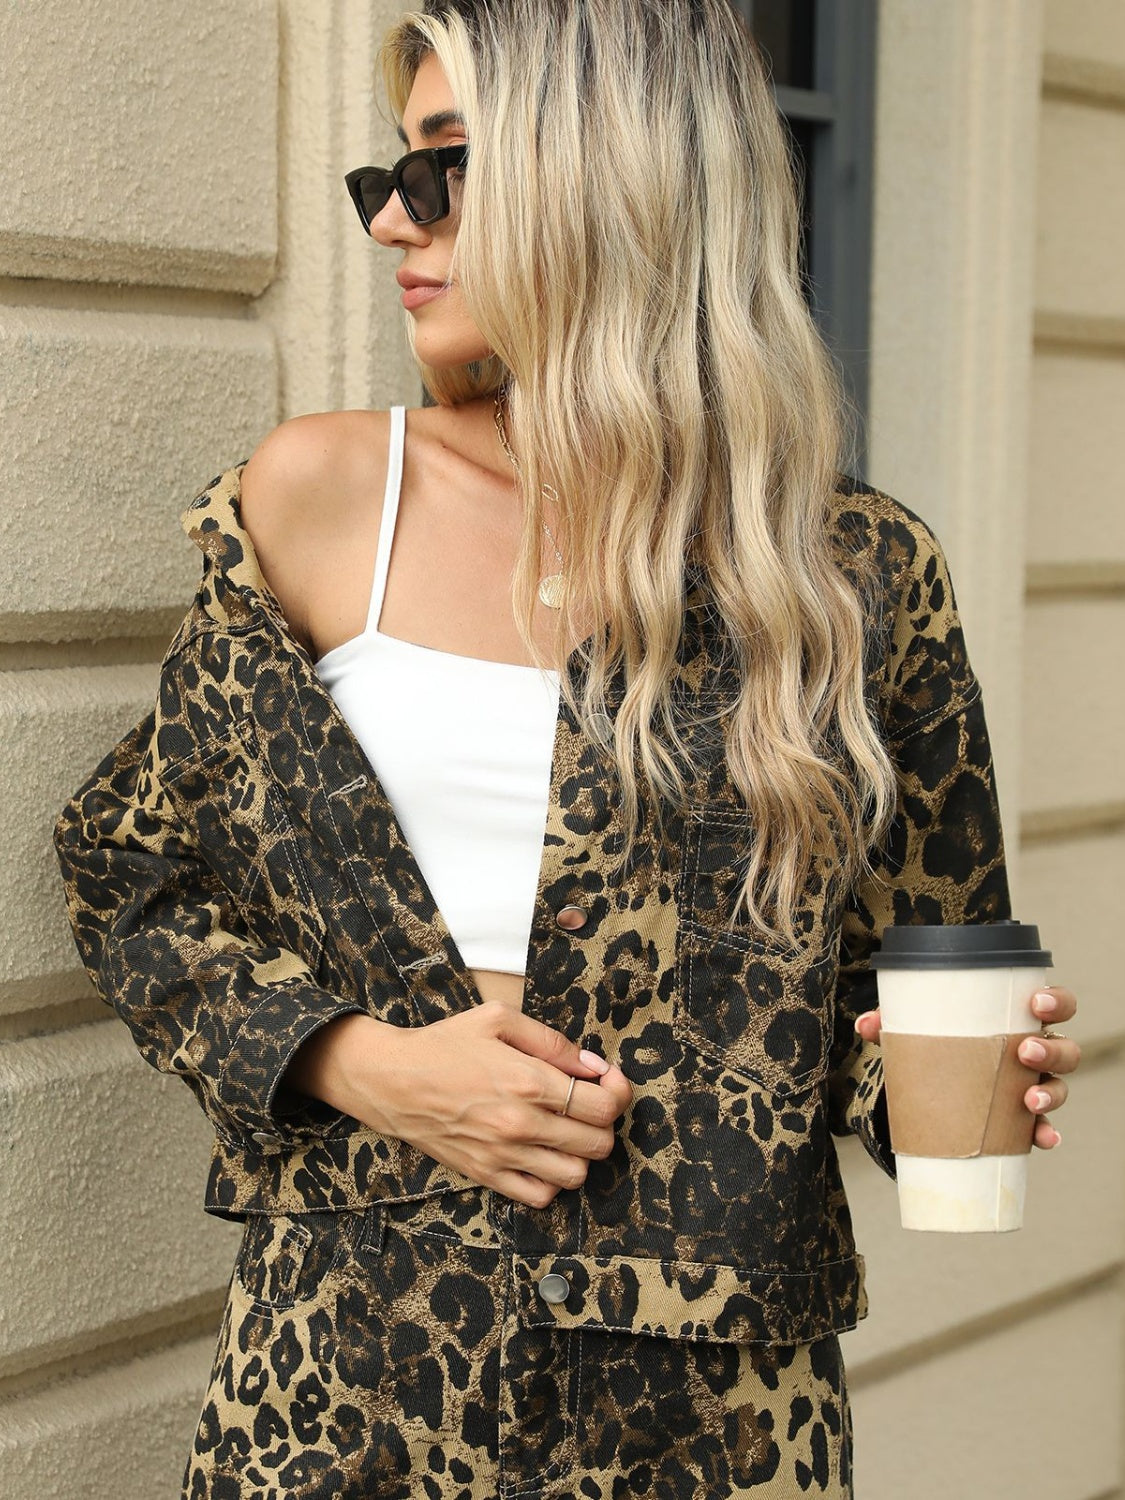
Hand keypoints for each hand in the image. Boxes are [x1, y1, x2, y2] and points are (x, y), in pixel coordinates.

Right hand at [294, 1001, 631, 1207]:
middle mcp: (521, 1123)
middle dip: (603, 1122)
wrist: (391, 1080)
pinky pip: (539, 1197)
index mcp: (529, 1080)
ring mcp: (503, 1154)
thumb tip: (592, 1065)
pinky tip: (542, 1155)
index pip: (605, 1105)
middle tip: (587, 1103)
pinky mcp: (485, 1175)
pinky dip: (551, 1181)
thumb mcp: (499, 1019)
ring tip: (565, 1131)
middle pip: (599, 1143)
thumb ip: (552, 1040)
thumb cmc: (444, 1044)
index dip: (617, 1092)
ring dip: (581, 1154)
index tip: (605, 1080)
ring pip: (576, 1175)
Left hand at [854, 985, 1080, 1149]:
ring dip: (1051, 1092)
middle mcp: (1034, 1052)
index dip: (1055, 1001)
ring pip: (1060, 1086)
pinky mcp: (1024, 1121)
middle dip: (1050, 1049)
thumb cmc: (943, 1045)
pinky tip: (1044, 1138)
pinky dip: (1047, 1133)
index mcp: (1017, 1020)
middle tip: (1024, 1050)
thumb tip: (865, 1024)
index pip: (1054, 1004)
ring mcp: (1034, 1086)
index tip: (1035, 1002)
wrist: (938, 1086)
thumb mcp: (921, 1030)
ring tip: (1029, 1099)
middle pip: (1064, 1047)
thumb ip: (894, 1023)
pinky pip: (1044, 1128)